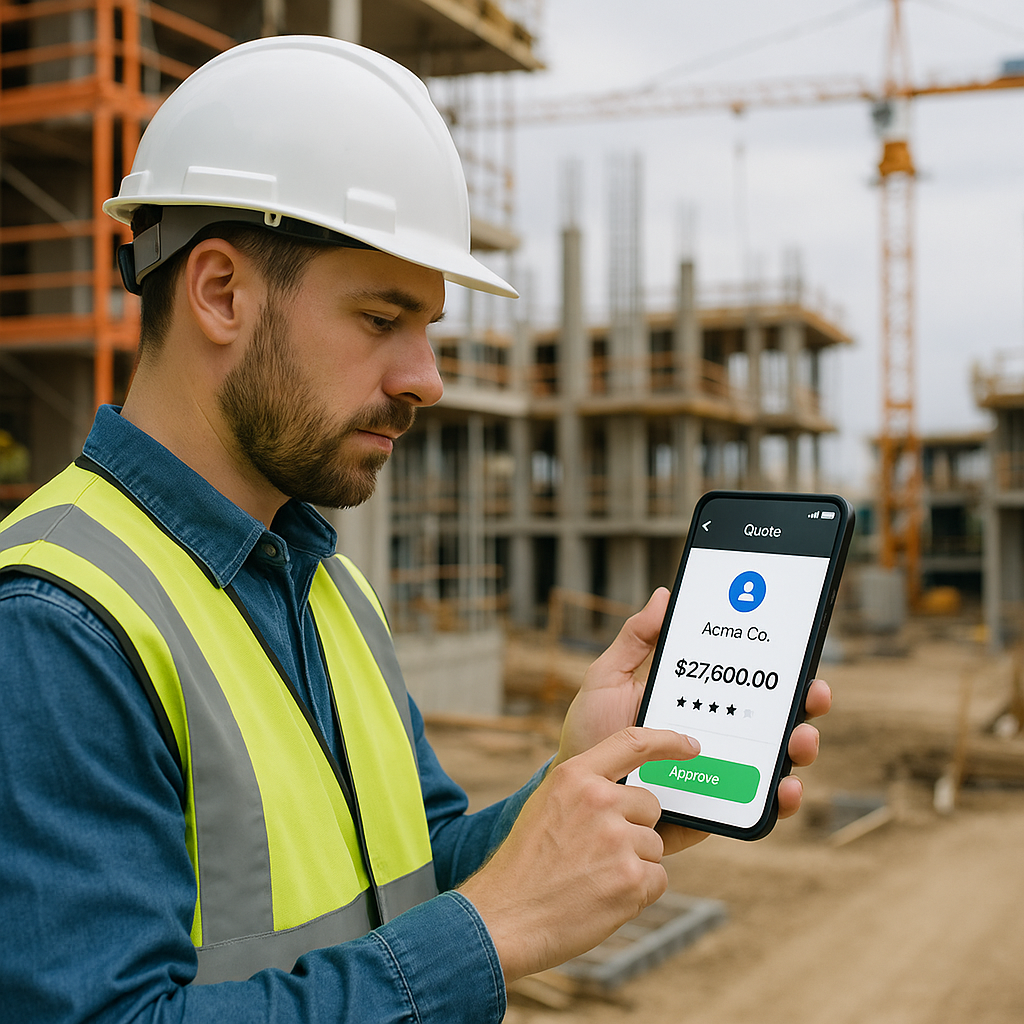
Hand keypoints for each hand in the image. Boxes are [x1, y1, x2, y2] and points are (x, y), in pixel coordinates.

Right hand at [458, 726, 698, 982]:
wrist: (504, 917)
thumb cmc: (526, 864)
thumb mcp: (548, 806)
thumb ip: (589, 793)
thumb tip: (637, 797)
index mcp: (574, 776)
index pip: (633, 743)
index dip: (668, 742)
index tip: (691, 746)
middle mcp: (598, 800)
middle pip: (650, 808)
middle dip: (635, 830)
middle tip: (597, 854)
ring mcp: (617, 840)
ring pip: (654, 846)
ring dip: (634, 865)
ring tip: (593, 878)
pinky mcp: (631, 879)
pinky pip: (658, 879)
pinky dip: (638, 892)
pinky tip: (603, 897)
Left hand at [553, 588, 832, 854]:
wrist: (576, 794)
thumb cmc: (591, 733)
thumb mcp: (607, 678)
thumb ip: (635, 640)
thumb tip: (664, 596)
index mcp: (695, 701)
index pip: (745, 681)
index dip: (777, 668)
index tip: (798, 653)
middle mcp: (714, 736)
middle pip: (772, 719)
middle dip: (804, 704)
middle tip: (814, 693)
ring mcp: (719, 776)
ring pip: (773, 762)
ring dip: (799, 749)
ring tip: (801, 739)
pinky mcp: (714, 812)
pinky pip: (755, 809)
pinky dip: (779, 801)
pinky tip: (783, 789)